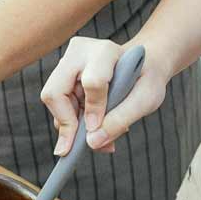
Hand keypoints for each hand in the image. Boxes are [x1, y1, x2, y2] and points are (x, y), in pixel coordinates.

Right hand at [41, 37, 170, 155]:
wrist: (144, 65)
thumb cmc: (147, 79)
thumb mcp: (145, 100)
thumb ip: (120, 119)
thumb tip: (91, 143)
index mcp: (105, 51)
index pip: (92, 83)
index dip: (94, 110)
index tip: (97, 131)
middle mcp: (79, 53)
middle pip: (55, 93)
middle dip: (67, 123)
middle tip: (77, 148)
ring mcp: (67, 63)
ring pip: (54, 102)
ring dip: (72, 126)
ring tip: (99, 136)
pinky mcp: (62, 76)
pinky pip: (58, 106)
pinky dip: (73, 123)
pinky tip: (94, 127)